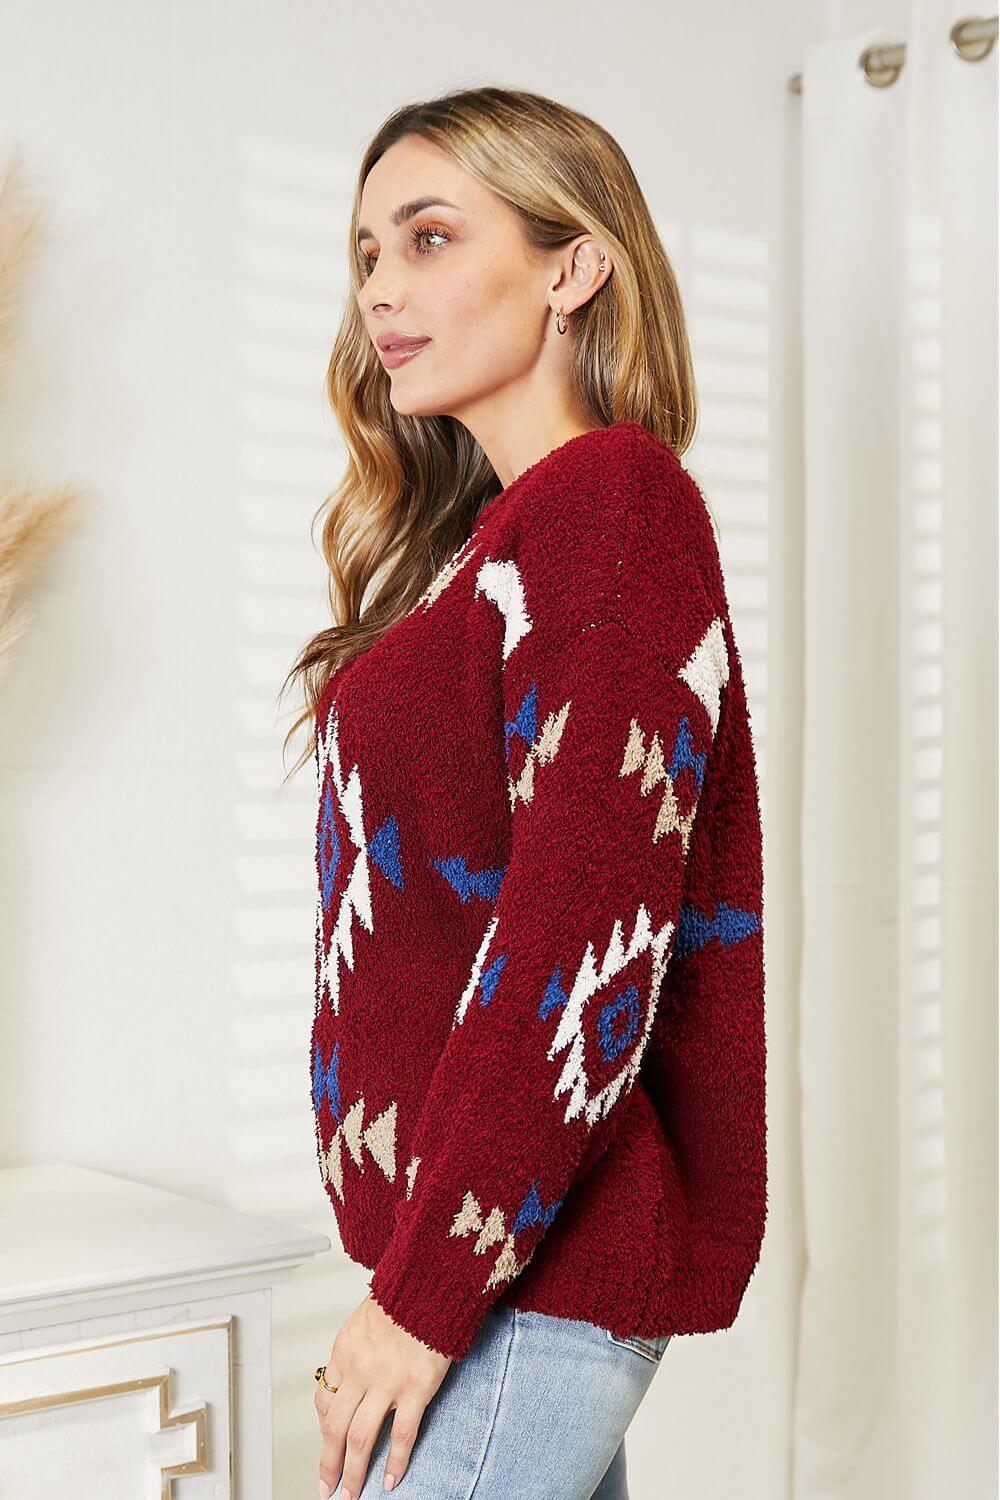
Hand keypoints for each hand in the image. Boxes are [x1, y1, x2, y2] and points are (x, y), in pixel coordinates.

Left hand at [315, 1292, 452, 1497]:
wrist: (432, 1280)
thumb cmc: (404, 1294)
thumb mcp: (366, 1318)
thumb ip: (358, 1349)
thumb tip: (354, 1376)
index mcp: (345, 1350)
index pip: (324, 1398)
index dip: (323, 1426)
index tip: (327, 1443)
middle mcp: (359, 1369)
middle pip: (334, 1426)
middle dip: (328, 1463)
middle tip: (326, 1487)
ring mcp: (387, 1381)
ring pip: (360, 1438)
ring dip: (352, 1471)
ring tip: (351, 1493)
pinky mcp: (415, 1387)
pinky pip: (401, 1434)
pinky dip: (394, 1462)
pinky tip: (391, 1480)